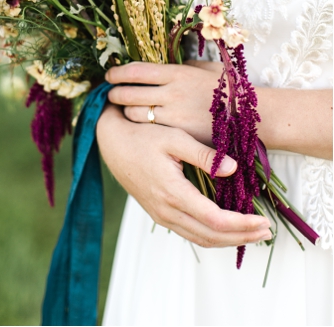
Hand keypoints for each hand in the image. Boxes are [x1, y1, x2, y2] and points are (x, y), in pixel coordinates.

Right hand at [96, 104, 271, 247]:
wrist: (110, 142)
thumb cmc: (142, 135)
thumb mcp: (174, 138)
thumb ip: (204, 155)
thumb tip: (233, 169)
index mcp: (172, 192)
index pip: (215, 220)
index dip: (243, 224)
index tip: (264, 220)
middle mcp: (166, 209)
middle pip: (211, 236)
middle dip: (242, 237)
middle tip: (266, 231)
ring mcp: (160, 214)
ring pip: (200, 239)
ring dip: (229, 241)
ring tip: (252, 234)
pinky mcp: (157, 213)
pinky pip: (189, 233)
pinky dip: (211, 236)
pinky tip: (225, 229)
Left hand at [105, 60, 221, 145]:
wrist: (255, 117)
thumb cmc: (232, 91)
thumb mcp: (207, 69)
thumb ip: (183, 66)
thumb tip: (162, 65)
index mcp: (177, 73)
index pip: (136, 71)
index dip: (117, 73)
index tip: (109, 75)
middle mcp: (172, 93)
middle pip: (129, 93)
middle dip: (115, 94)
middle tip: (111, 94)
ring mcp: (174, 116)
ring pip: (135, 114)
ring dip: (124, 112)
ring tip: (122, 110)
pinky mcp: (179, 135)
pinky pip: (150, 131)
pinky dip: (140, 128)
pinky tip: (137, 127)